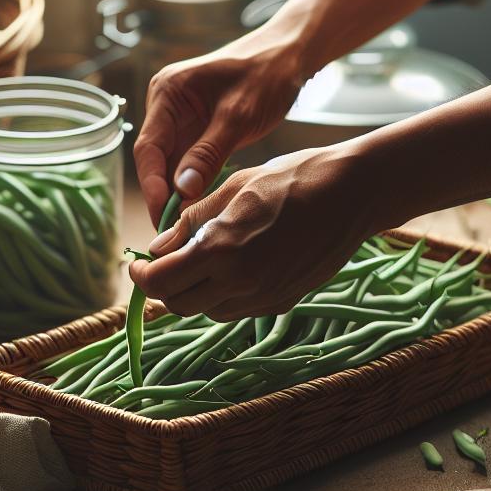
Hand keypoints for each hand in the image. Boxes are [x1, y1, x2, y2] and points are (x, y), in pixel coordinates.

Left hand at [126, 145, 375, 320]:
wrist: (352, 193)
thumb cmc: (292, 179)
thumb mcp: (232, 187)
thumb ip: (190, 222)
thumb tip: (157, 248)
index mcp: (221, 251)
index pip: (161, 282)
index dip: (141, 276)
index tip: (137, 264)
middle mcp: (240, 282)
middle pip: (181, 305)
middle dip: (164, 287)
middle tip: (162, 264)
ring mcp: (265, 296)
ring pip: (210, 311)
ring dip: (194, 293)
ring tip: (198, 262)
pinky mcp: (283, 300)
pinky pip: (239, 309)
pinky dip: (224, 296)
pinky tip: (232, 268)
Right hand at [134, 32, 309, 222]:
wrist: (290, 54)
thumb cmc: (267, 74)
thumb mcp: (238, 116)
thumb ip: (208, 152)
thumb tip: (181, 190)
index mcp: (168, 93)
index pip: (148, 147)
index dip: (152, 185)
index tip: (163, 216)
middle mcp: (167, 106)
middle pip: (156, 160)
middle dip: (163, 196)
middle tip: (174, 234)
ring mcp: (181, 119)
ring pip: (172, 166)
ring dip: (178, 195)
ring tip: (187, 230)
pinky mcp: (198, 131)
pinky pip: (189, 163)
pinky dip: (194, 186)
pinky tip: (201, 211)